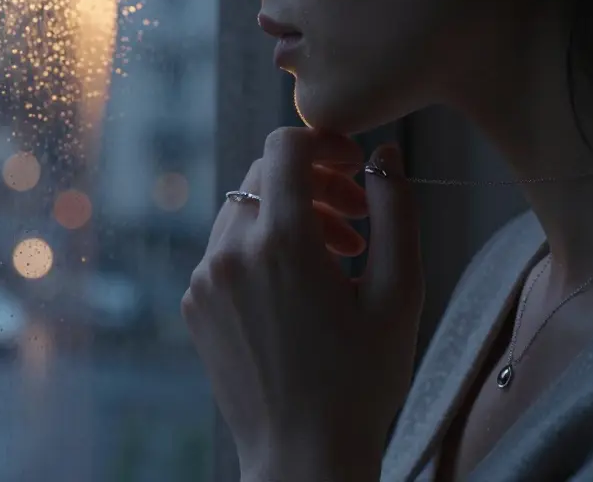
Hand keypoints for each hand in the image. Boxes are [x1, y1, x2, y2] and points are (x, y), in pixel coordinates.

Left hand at [182, 127, 424, 480]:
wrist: (303, 454)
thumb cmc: (361, 381)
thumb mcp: (398, 293)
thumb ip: (395, 211)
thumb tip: (385, 157)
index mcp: (282, 242)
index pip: (285, 146)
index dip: (325, 143)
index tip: (354, 170)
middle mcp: (231, 252)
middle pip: (266, 175)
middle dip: (315, 185)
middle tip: (357, 224)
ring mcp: (205, 279)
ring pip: (244, 210)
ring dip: (288, 218)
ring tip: (335, 260)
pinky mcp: (194, 304)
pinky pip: (225, 250)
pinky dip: (260, 250)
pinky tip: (297, 291)